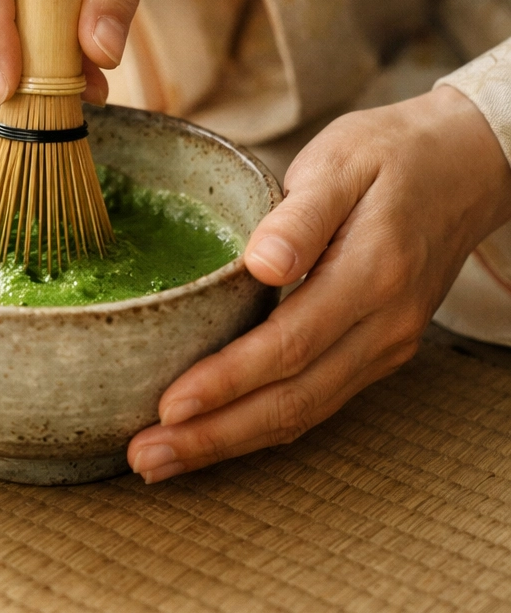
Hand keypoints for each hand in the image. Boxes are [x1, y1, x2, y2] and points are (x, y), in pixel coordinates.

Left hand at [128, 86, 510, 482]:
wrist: (466, 165)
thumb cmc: (389, 153)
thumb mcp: (341, 161)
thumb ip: (301, 215)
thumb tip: (261, 264)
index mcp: (371, 274)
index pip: (288, 346)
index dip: (225, 382)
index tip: (167, 406)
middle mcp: (384, 325)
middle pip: (292, 401)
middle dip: (214, 437)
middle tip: (146, 458)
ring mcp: (386, 344)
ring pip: (304, 412)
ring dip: (231, 441)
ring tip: (165, 458)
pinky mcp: (377, 348)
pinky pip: (317, 400)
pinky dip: (263, 424)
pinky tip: (219, 430)